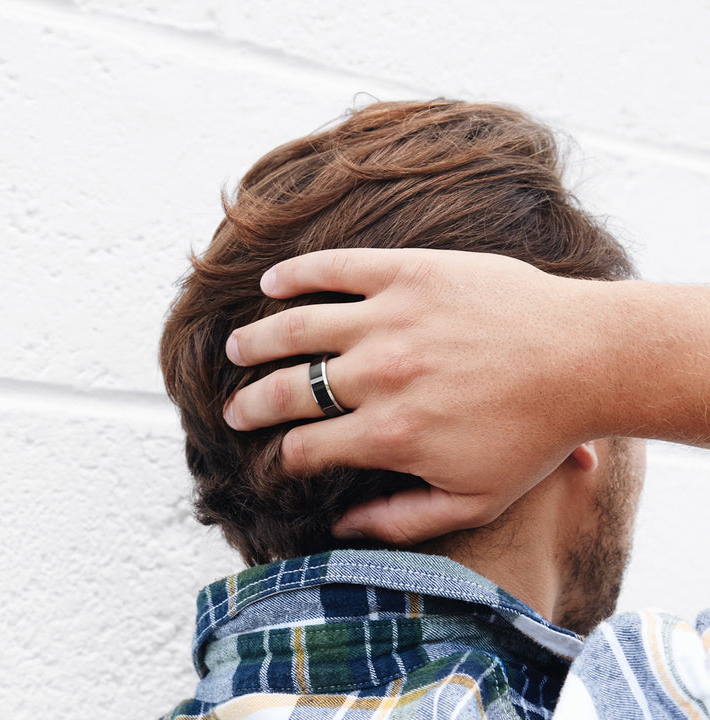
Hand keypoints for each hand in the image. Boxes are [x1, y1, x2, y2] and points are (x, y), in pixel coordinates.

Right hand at [225, 248, 606, 544]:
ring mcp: (388, 319)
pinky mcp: (408, 272)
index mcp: (389, 435)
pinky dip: (295, 274)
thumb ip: (401, 519)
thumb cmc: (534, 433)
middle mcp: (377, 376)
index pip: (305, 448)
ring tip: (236, 348)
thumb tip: (341, 526)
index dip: (282, 456)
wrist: (584, 358)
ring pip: (295, 329)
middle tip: (233, 407)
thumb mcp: (474, 499)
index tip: (277, 454)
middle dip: (250, 404)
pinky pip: (335, 268)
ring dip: (256, 341)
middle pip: (287, 391)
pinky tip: (271, 283)